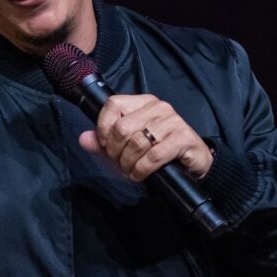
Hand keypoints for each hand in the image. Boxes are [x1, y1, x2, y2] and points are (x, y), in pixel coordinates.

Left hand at [78, 94, 213, 181]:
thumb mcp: (127, 146)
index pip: (113, 104)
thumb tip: (83, 138)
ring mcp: (172, 121)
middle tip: (119, 163)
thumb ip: (104, 142)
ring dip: (128, 163)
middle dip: (115, 151)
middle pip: (122, 127)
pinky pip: (153, 155)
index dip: (103, 127)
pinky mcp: (182, 138)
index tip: (105, 145)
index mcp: (143, 102)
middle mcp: (158, 107)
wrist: (194, 162)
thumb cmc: (159, 152)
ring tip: (130, 170)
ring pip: (136, 142)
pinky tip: (140, 174)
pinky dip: (141, 169)